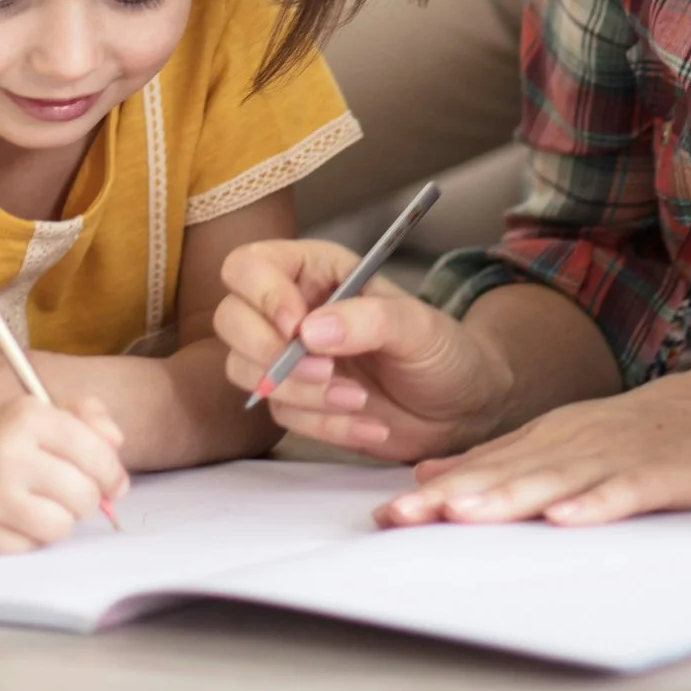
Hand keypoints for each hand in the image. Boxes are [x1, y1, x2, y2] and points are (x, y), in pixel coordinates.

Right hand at [0, 395, 128, 553]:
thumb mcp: (39, 415)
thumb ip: (86, 418)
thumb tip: (117, 443)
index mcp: (28, 416)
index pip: (97, 453)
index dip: (112, 474)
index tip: (112, 484)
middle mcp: (7, 452)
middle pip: (84, 494)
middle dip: (84, 500)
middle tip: (69, 496)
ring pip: (61, 525)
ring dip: (58, 521)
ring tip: (39, 507)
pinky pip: (31, 547)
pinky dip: (29, 539)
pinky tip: (11, 520)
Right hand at [212, 238, 510, 459]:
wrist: (460, 408)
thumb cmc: (444, 351)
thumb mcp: (419, 326)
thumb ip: (370, 319)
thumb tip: (309, 331)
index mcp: (316, 270)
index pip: (250, 265)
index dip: (261, 293)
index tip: (296, 326)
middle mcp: (292, 309)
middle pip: (230, 318)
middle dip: (269, 353)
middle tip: (326, 371)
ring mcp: (288, 357)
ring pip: (245, 371)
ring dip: (299, 393)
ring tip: (358, 401)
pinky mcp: (295, 401)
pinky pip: (280, 414)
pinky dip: (323, 424)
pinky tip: (368, 424)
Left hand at [376, 355, 690, 527]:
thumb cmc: (641, 431)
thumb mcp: (564, 437)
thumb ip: (500, 459)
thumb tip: (430, 477)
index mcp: (549, 437)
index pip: (484, 468)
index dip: (436, 492)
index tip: (389, 514)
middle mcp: (574, 443)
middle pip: (508, 474)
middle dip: (454, 497)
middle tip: (406, 515)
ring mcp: (617, 456)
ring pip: (556, 480)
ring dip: (509, 497)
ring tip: (464, 514)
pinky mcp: (661, 473)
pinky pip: (625, 491)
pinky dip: (596, 504)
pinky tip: (568, 517)